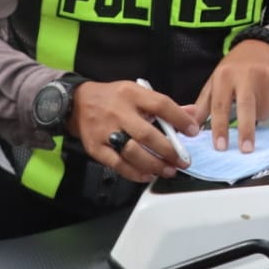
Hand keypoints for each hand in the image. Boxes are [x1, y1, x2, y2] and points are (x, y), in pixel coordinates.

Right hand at [67, 81, 197, 184]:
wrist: (76, 103)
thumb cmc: (113, 99)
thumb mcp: (137, 93)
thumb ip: (165, 106)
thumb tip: (193, 114)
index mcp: (132, 94)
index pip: (160, 105)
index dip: (179, 119)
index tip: (193, 131)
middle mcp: (118, 112)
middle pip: (147, 134)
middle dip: (169, 151)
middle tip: (183, 160)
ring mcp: (105, 131)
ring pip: (133, 152)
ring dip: (154, 164)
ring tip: (168, 170)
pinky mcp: (95, 148)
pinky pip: (117, 164)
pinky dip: (135, 173)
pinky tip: (148, 175)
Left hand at [193, 38, 268, 151]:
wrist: (262, 46)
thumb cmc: (236, 68)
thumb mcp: (215, 81)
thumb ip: (203, 105)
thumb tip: (190, 125)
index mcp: (224, 76)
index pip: (220, 106)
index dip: (220, 128)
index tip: (220, 146)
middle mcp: (245, 74)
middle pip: (246, 108)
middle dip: (246, 131)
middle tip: (246, 149)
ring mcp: (266, 75)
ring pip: (264, 111)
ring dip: (259, 115)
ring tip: (255, 102)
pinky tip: (268, 95)